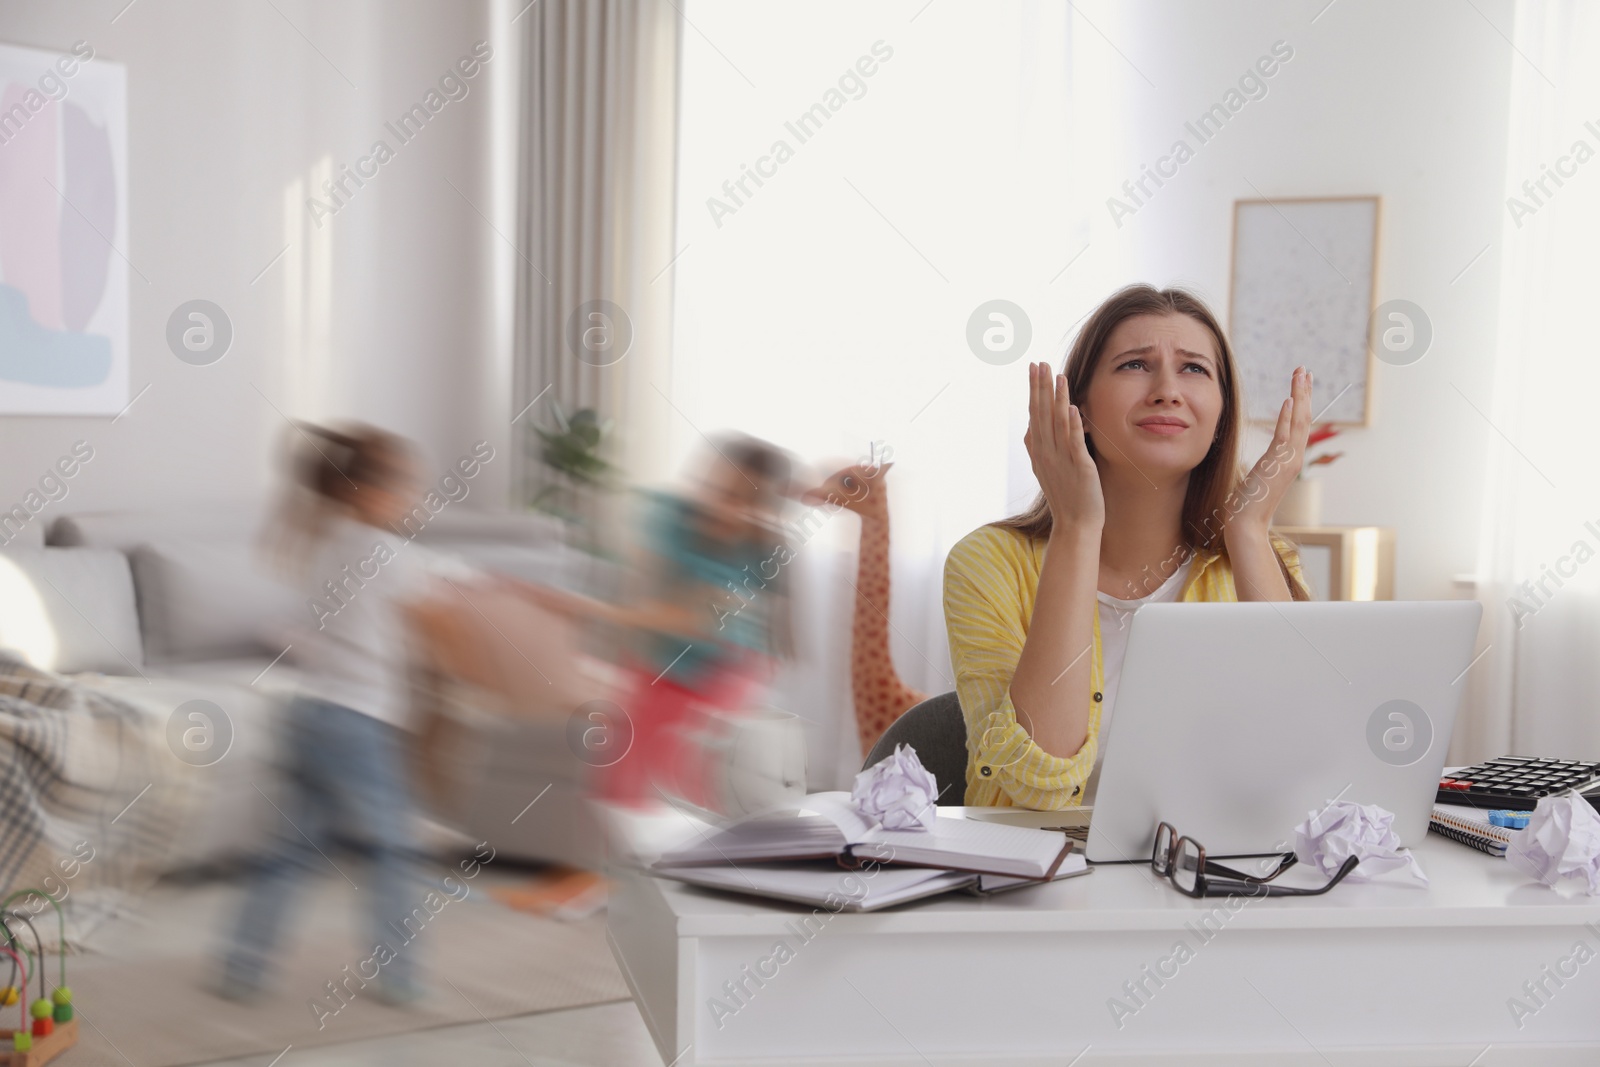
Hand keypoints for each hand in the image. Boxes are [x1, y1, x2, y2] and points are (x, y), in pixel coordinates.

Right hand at [1023, 361, 1103, 535]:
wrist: (1075, 525)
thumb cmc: (1066, 498)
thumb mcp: (1046, 470)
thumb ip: (1039, 448)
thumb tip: (1030, 429)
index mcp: (1038, 452)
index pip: (1034, 414)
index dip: (1033, 390)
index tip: (1033, 369)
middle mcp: (1045, 453)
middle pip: (1040, 413)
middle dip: (1039, 386)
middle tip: (1038, 363)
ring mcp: (1060, 459)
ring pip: (1056, 422)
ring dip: (1056, 398)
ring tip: (1057, 375)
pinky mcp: (1078, 467)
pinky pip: (1074, 441)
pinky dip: (1072, 423)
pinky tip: (1072, 406)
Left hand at [1231, 366, 1312, 531]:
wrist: (1246, 525)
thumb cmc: (1246, 506)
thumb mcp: (1256, 480)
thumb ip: (1263, 468)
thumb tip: (1259, 466)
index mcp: (1288, 460)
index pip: (1297, 426)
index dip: (1299, 404)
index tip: (1299, 386)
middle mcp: (1293, 458)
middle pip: (1303, 418)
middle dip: (1304, 392)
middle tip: (1304, 370)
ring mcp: (1288, 461)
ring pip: (1298, 421)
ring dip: (1299, 395)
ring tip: (1301, 374)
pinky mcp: (1278, 464)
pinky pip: (1284, 434)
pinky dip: (1287, 416)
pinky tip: (1288, 398)